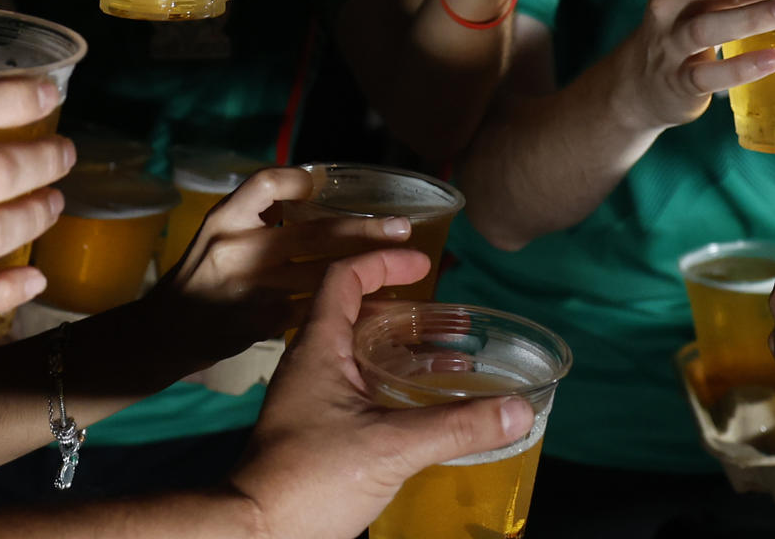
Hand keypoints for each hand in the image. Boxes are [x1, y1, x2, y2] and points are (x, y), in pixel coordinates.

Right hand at [142, 166, 411, 366]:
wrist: (159, 336)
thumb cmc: (199, 280)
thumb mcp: (218, 238)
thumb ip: (261, 221)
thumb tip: (321, 200)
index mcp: (225, 218)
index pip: (267, 182)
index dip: (304, 179)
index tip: (333, 184)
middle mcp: (236, 247)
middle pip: (313, 231)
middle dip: (366, 231)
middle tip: (404, 229)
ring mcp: (249, 287)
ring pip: (321, 274)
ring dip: (369, 271)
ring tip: (407, 268)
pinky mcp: (259, 323)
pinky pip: (315, 311)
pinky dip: (347, 310)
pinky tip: (376, 308)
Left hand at [235, 249, 532, 538]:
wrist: (255, 534)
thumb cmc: (309, 480)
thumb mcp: (391, 448)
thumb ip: (457, 426)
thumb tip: (519, 409)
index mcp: (318, 348)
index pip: (344, 278)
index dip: (384, 262)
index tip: (424, 264)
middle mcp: (312, 365)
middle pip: (358, 313)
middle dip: (407, 309)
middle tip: (451, 317)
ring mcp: (313, 399)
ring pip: (362, 354)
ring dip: (405, 349)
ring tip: (454, 357)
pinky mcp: (319, 429)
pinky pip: (361, 387)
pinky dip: (396, 383)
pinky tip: (428, 405)